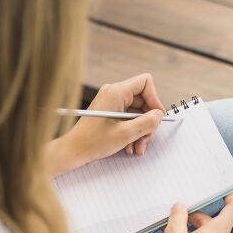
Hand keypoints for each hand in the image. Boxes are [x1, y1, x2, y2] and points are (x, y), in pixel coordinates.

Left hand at [44, 73, 166, 176]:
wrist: (74, 150)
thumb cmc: (93, 141)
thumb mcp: (126, 133)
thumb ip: (147, 123)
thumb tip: (159, 115)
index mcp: (116, 92)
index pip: (145, 83)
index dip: (155, 99)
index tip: (157, 116)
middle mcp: (114, 93)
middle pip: (143, 101)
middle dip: (147, 121)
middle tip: (146, 139)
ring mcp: (112, 102)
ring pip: (137, 112)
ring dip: (140, 130)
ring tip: (137, 147)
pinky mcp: (110, 112)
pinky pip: (128, 118)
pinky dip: (132, 131)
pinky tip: (129, 145)